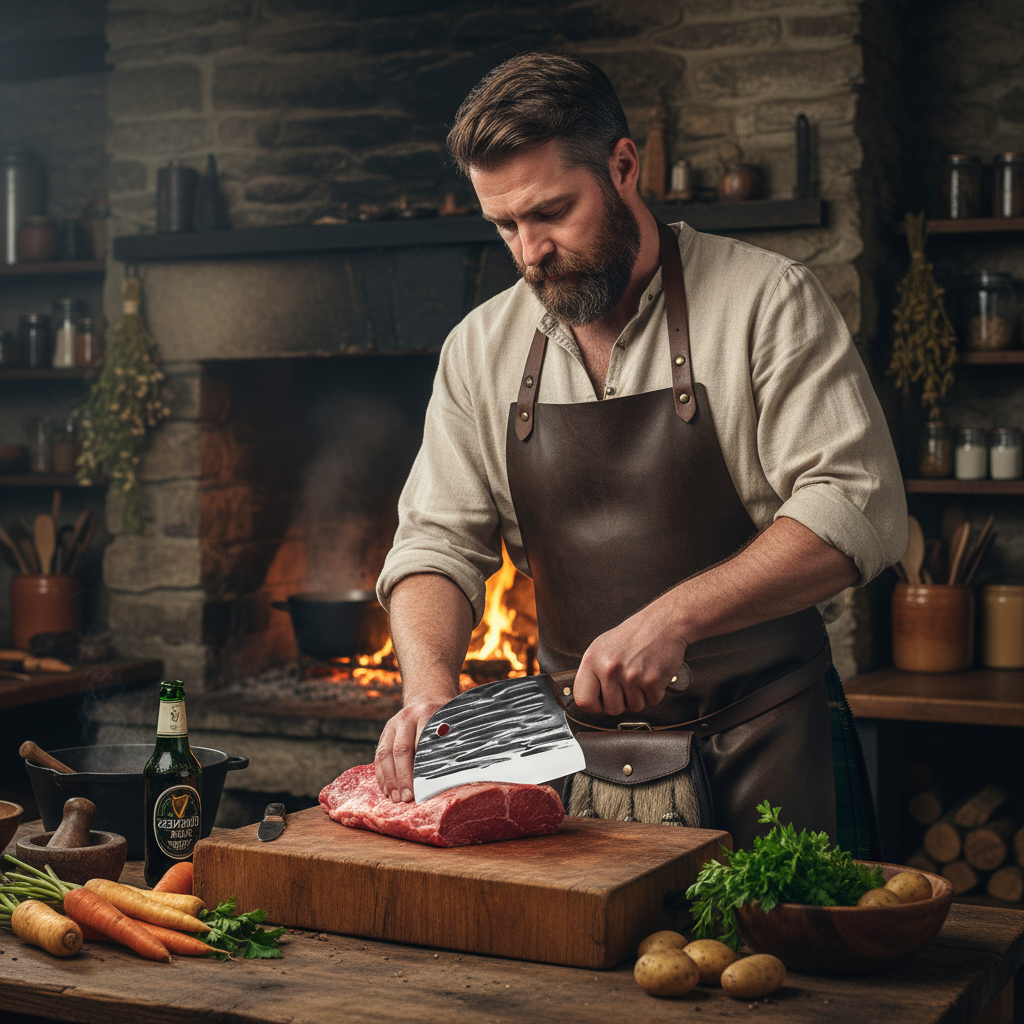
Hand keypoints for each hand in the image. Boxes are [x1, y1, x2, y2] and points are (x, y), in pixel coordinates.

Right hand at [374, 700, 446, 802]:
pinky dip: (382, 776)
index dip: (422, 766)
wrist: (427, 700)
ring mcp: (393, 725)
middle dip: (403, 776)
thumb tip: (453, 775)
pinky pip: (378, 757)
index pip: (423, 742)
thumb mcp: (453, 726)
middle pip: (401, 750)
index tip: (425, 787)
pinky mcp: (384, 734)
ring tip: (396, 799)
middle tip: (408, 797)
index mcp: (427, 713)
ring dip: (390, 779)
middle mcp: (407, 718)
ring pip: (385, 754)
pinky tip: (388, 791)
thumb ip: (451, 746)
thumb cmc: (445, 720)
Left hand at [573, 598, 687, 715]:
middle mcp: (609, 668)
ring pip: (633, 707)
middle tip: (628, 682)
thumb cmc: (633, 635)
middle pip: (612, 709)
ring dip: (640, 696)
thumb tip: (587, 700)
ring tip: (641, 673)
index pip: (583, 700)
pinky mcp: (652, 680)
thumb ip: (593, 673)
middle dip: (622, 701)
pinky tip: (652, 673)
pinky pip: (652, 702)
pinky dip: (654, 692)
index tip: (603, 700)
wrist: (662, 623)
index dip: (595, 705)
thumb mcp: (602, 647)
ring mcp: (631, 675)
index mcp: (592, 660)